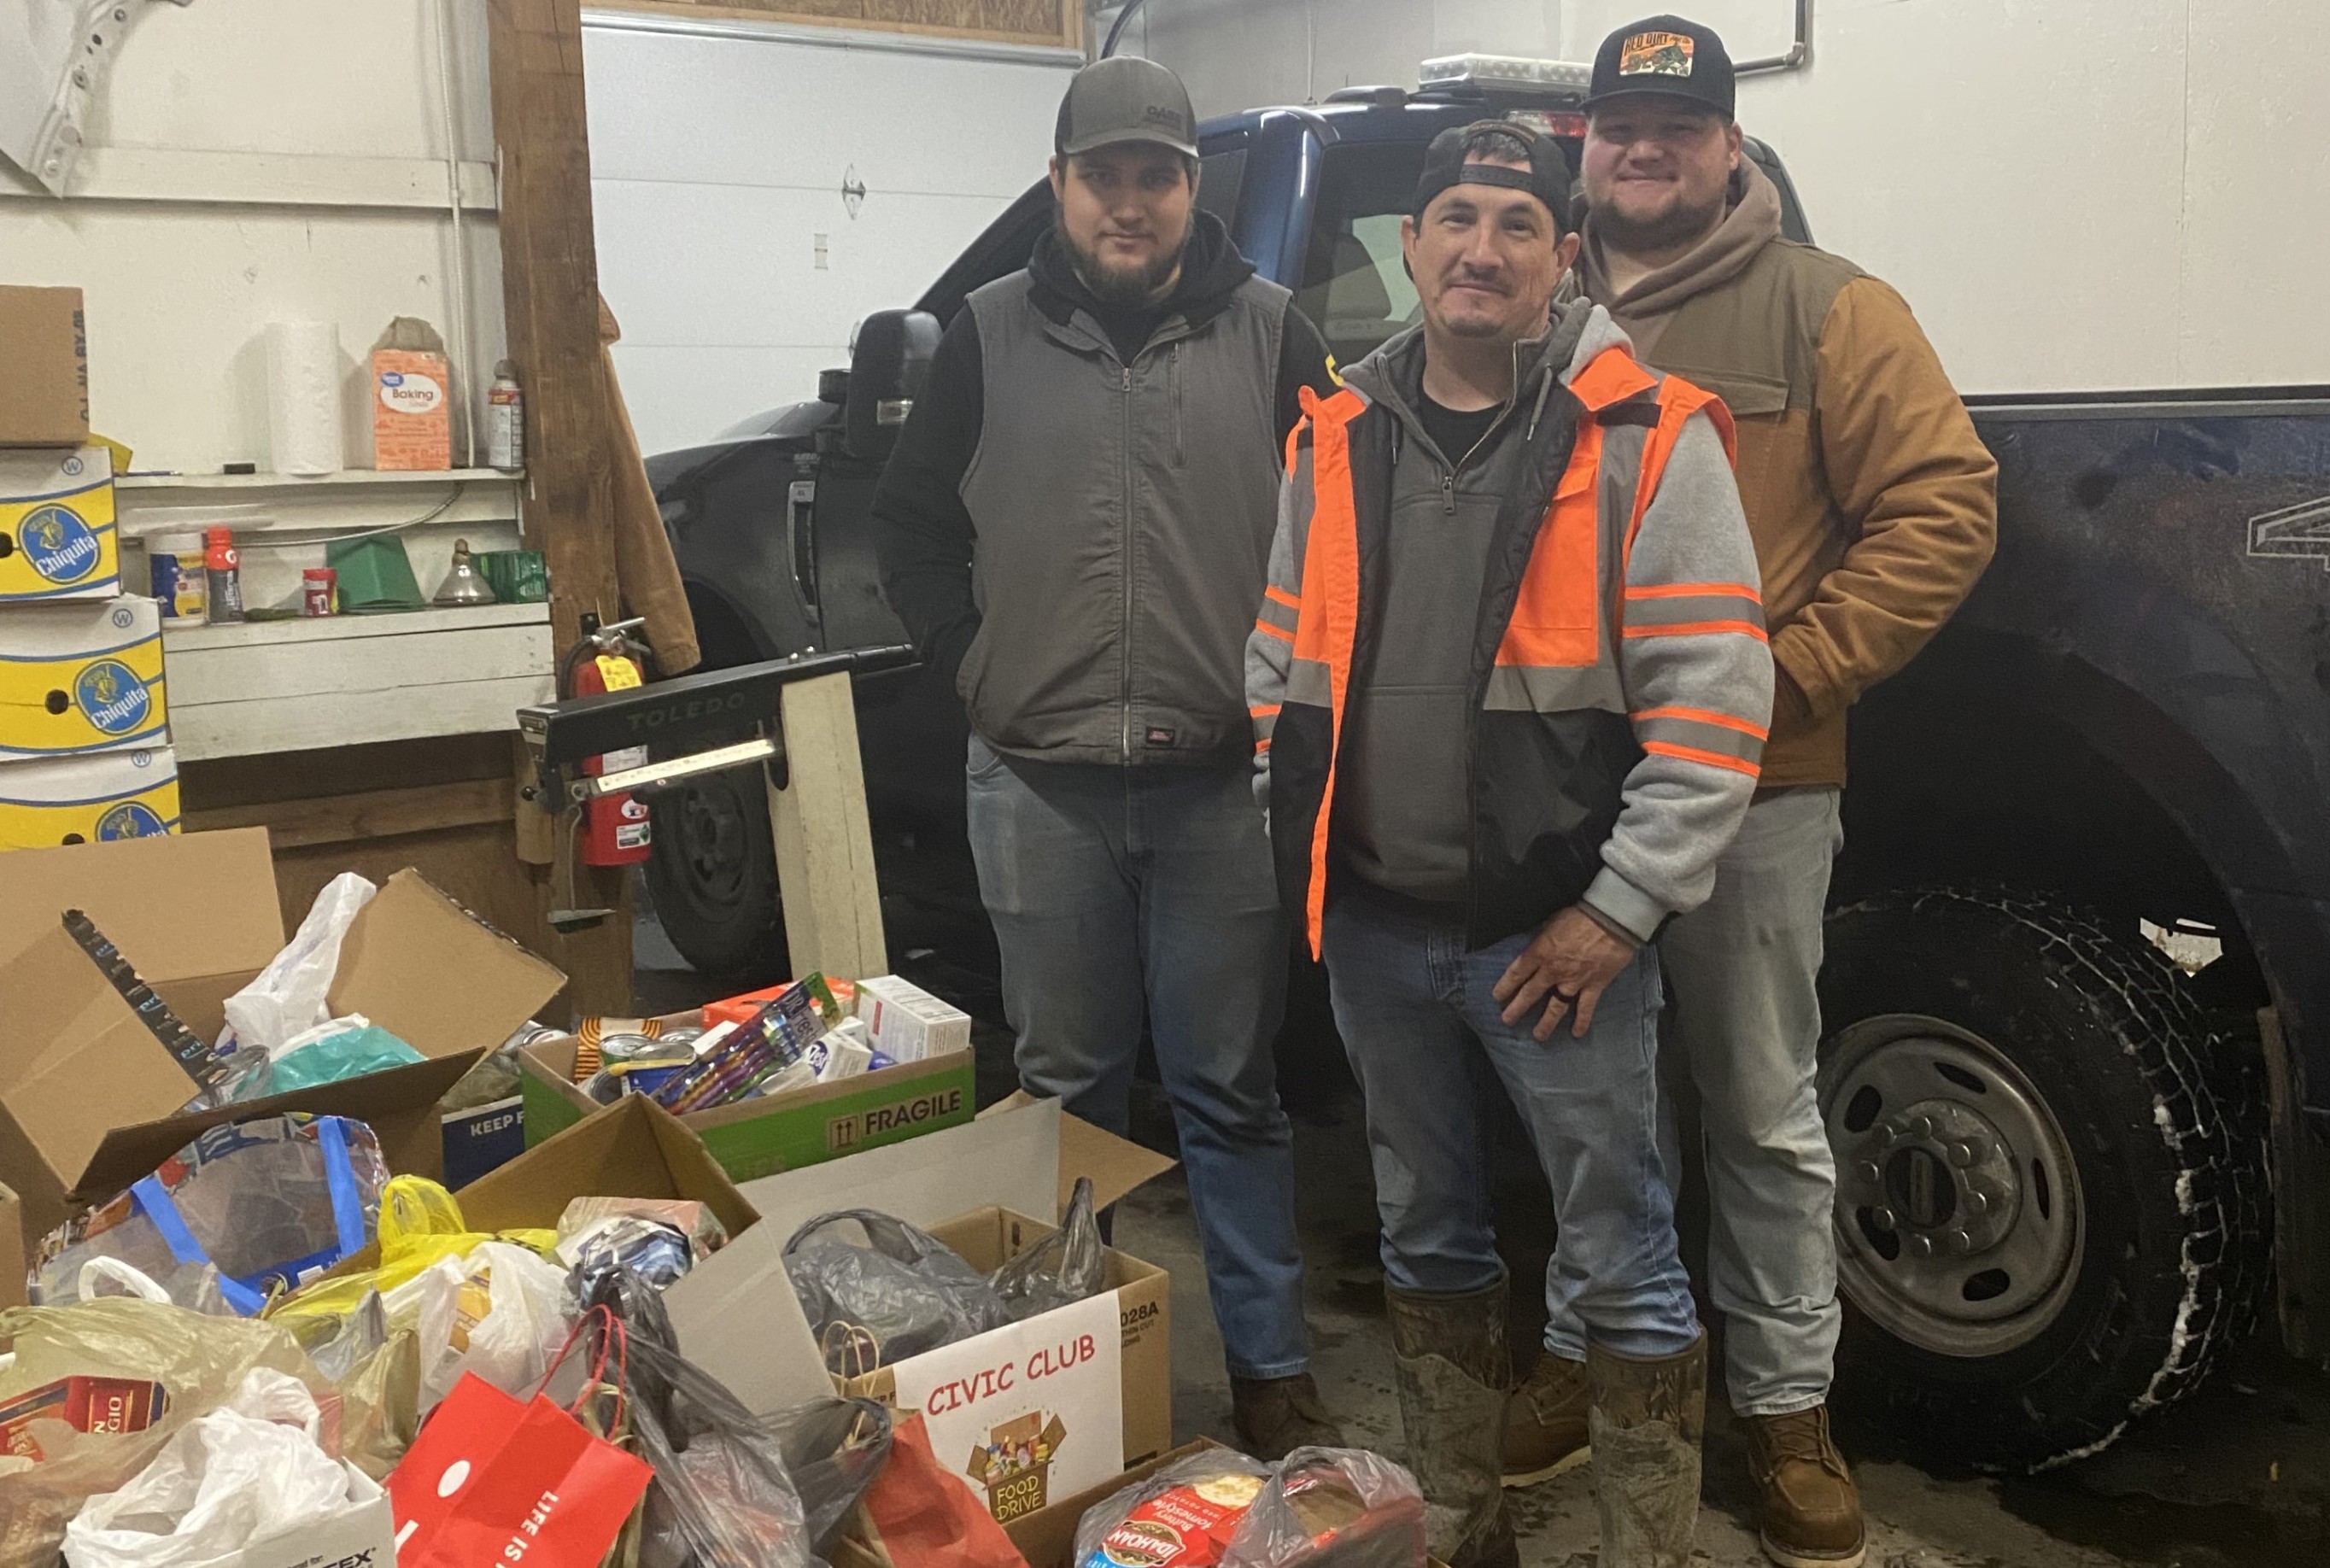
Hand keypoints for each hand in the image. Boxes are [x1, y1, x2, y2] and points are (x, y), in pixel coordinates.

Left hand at [1492, 906, 1636, 1040]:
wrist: (1611, 920)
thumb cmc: (1581, 915)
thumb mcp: (1552, 921)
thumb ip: (1543, 937)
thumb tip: (1538, 945)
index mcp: (1540, 953)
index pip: (1517, 973)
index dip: (1505, 986)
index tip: (1497, 997)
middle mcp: (1553, 971)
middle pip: (1530, 993)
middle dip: (1517, 1008)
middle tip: (1507, 1020)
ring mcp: (1574, 982)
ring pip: (1555, 1007)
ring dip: (1545, 1023)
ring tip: (1538, 1036)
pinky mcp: (1594, 986)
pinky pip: (1585, 1008)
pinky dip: (1581, 1022)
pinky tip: (1576, 1034)